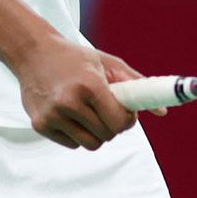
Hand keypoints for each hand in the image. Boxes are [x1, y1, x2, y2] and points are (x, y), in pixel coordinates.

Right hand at [10, 34, 164, 149]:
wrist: (33, 52)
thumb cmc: (75, 58)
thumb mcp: (107, 63)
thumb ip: (136, 85)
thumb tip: (163, 112)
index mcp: (89, 85)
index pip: (119, 122)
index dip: (128, 121)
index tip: (126, 113)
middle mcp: (69, 102)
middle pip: (107, 135)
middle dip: (113, 126)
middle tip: (107, 111)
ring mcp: (52, 115)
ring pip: (90, 144)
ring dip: (96, 133)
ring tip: (90, 114)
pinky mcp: (40, 125)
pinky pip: (72, 144)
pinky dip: (77, 135)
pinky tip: (71, 115)